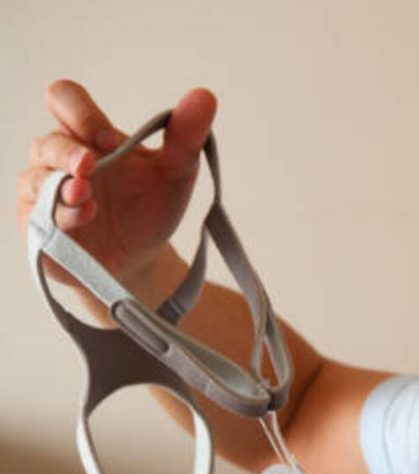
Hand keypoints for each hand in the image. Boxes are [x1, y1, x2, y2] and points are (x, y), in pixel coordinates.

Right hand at [15, 80, 216, 291]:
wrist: (143, 256)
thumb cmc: (150, 206)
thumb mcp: (176, 170)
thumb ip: (186, 134)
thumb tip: (204, 95)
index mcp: (88, 135)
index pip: (65, 100)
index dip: (79, 111)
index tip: (109, 137)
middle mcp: (59, 159)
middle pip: (48, 143)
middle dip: (68, 152)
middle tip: (91, 163)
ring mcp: (44, 193)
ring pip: (36, 180)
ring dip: (61, 186)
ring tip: (85, 193)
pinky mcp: (40, 227)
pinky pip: (39, 217)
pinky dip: (62, 215)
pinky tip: (85, 214)